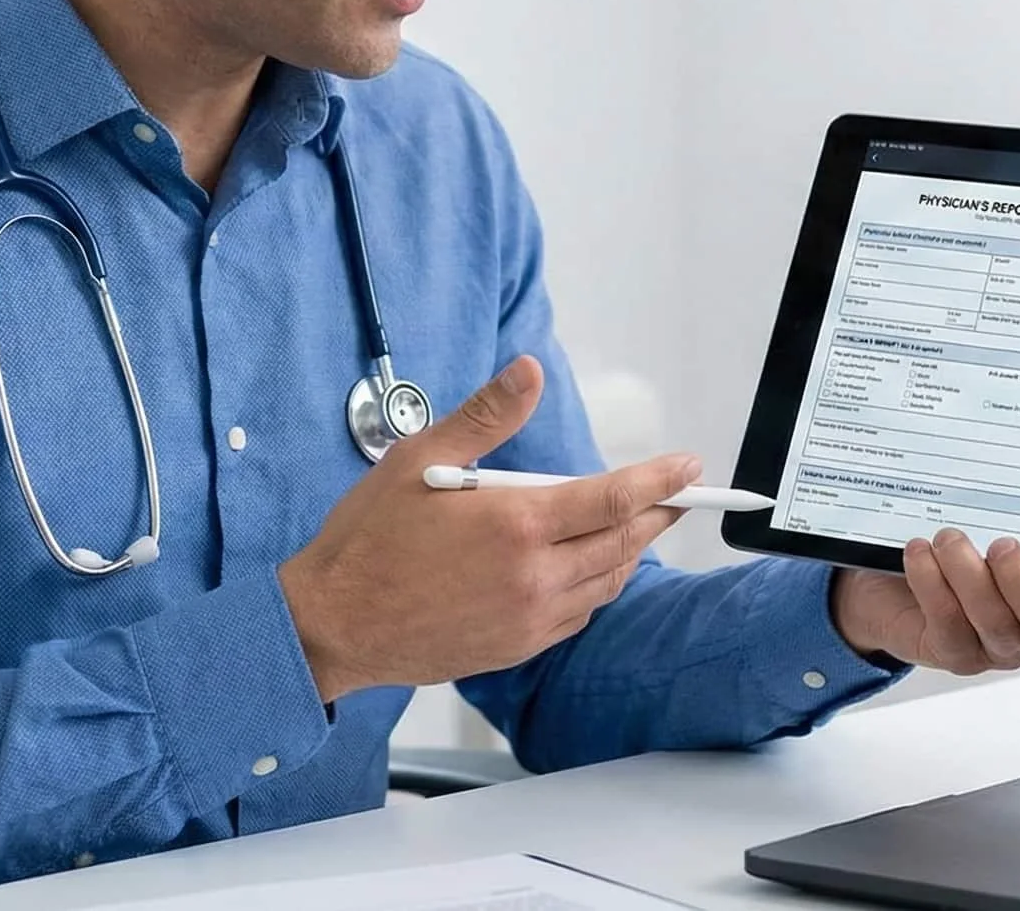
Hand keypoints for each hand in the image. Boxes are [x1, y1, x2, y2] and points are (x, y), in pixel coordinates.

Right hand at [279, 355, 701, 700]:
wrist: (329, 627)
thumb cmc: (369, 539)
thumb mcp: (422, 458)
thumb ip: (487, 414)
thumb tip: (530, 370)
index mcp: (516, 526)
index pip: (613, 499)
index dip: (659, 481)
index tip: (689, 467)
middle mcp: (533, 579)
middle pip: (621, 543)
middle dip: (657, 515)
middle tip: (679, 493)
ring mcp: (527, 621)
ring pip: (606, 584)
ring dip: (631, 551)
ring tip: (642, 525)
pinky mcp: (514, 649)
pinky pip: (578, 615)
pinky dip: (598, 587)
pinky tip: (592, 568)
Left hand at [830, 529, 1019, 674]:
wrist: (885, 569)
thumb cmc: (948, 532)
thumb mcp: (987, 505)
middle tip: (1002, 544)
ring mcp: (995, 642)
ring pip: (999, 626)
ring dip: (969, 577)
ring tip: (948, 538)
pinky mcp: (953, 652)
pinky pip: (950, 630)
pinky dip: (932, 587)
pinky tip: (919, 555)